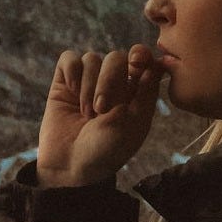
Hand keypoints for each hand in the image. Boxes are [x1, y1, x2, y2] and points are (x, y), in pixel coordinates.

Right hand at [37, 44, 163, 186]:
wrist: (71, 166)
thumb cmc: (107, 151)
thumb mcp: (134, 125)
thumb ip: (146, 93)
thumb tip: (156, 63)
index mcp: (136, 92)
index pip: (144, 61)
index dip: (142, 55)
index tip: (138, 61)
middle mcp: (113, 83)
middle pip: (116, 58)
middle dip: (109, 80)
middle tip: (102, 108)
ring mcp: (88, 81)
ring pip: (92, 59)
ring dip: (89, 86)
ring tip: (87, 114)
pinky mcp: (64, 82)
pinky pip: (69, 59)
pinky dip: (72, 72)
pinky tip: (71, 92)